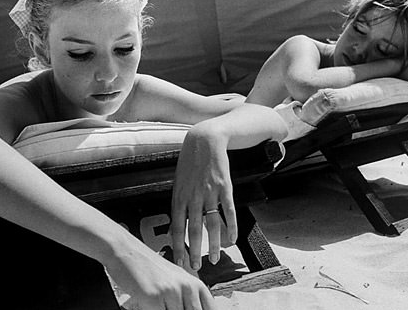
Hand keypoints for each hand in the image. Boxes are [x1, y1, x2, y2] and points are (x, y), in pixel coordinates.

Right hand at [105, 238, 215, 309]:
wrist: (126, 251)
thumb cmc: (148, 267)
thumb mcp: (174, 281)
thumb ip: (187, 299)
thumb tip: (194, 309)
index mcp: (195, 284)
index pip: (210, 309)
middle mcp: (187, 287)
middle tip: (170, 308)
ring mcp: (172, 292)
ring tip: (160, 305)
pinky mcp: (155, 297)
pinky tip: (149, 305)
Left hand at [170, 126, 236, 270]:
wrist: (204, 140)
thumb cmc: (189, 162)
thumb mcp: (178, 181)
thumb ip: (178, 203)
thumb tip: (176, 225)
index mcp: (179, 195)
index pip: (176, 226)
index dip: (178, 245)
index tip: (179, 261)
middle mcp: (193, 196)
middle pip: (194, 229)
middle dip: (194, 250)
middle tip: (196, 267)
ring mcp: (210, 191)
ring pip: (211, 223)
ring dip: (213, 244)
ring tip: (214, 259)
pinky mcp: (225, 187)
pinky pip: (228, 210)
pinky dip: (231, 226)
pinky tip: (231, 239)